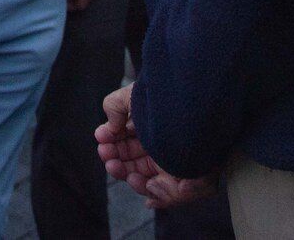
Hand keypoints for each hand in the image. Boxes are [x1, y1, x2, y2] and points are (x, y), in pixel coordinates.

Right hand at [95, 84, 214, 207]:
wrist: (192, 105)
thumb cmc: (163, 98)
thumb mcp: (132, 96)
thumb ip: (114, 108)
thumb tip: (108, 129)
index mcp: (153, 131)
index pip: (130, 144)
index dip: (112, 144)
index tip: (101, 140)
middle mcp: (165, 149)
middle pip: (136, 165)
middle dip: (116, 163)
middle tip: (107, 158)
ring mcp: (176, 166)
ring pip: (150, 183)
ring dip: (130, 179)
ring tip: (117, 167)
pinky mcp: (189, 180)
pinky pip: (171, 196)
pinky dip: (157, 195)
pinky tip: (143, 182)